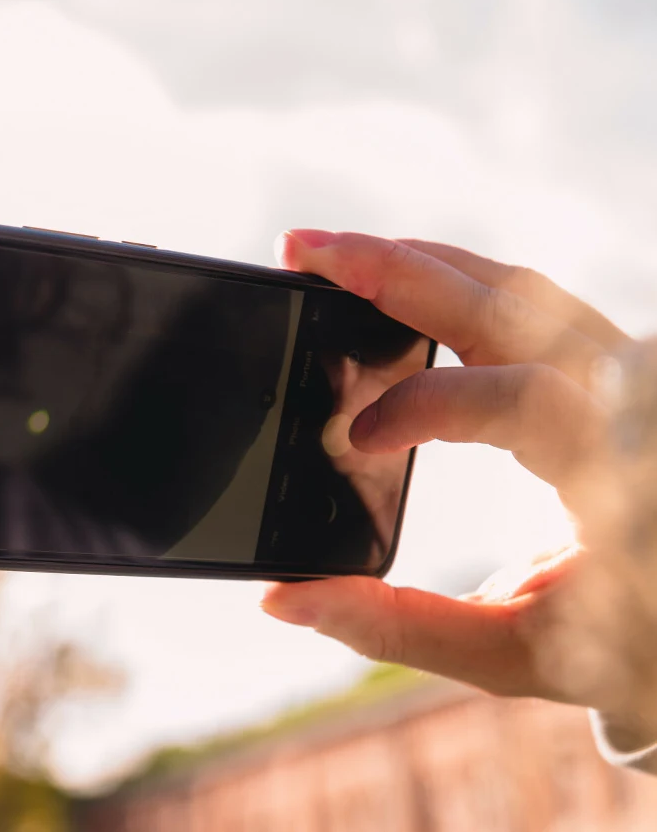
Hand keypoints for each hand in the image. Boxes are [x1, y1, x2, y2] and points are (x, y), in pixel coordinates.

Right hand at [260, 230, 632, 709]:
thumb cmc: (621, 644)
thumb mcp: (515, 655)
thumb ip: (398, 626)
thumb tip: (285, 596)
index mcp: (619, 474)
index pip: (524, 399)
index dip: (426, 403)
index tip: (358, 437)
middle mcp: (632, 401)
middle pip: (513, 302)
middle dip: (396, 270)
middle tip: (301, 251)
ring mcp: (624, 370)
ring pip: (518, 285)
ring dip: (416, 263)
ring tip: (331, 258)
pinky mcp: (605, 362)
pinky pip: (526, 298)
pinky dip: (449, 281)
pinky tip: (391, 283)